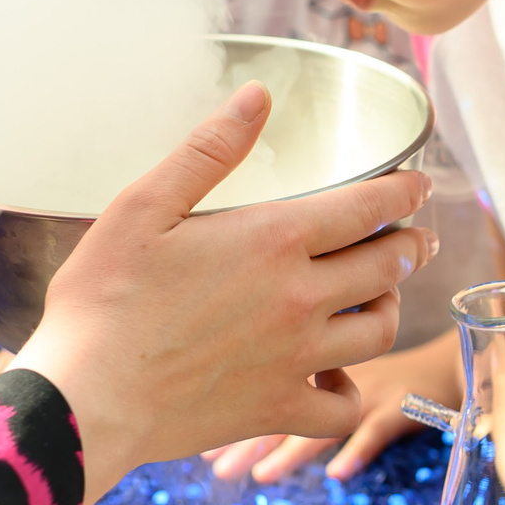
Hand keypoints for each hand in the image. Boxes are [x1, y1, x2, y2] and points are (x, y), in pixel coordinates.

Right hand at [12, 82, 433, 504]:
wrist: (85, 398)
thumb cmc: (103, 299)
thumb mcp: (144, 206)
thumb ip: (208, 150)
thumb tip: (257, 96)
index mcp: (274, 239)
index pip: (367, 207)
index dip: (403, 192)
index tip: (419, 185)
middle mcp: (300, 298)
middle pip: (386, 266)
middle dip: (411, 246)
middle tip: (418, 239)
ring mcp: (296, 359)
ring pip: (377, 331)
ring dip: (389, 308)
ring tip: (385, 297)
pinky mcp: (277, 408)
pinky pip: (341, 407)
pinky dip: (348, 393)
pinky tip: (337, 379)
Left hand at [205, 332, 458, 484]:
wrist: (457, 356)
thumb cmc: (394, 367)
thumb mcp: (343, 368)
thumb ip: (302, 387)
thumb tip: (238, 424)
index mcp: (319, 359)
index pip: (264, 383)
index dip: (229, 413)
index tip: (200, 446)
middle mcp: (338, 371)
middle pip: (285, 404)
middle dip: (248, 440)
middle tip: (215, 468)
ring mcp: (371, 387)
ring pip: (325, 417)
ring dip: (292, 450)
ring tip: (262, 477)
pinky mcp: (406, 400)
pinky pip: (379, 426)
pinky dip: (359, 449)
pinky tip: (339, 474)